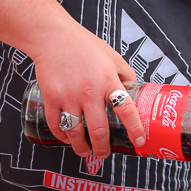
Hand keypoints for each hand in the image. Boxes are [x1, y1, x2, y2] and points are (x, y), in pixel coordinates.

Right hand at [32, 24, 142, 161]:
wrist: (53, 37)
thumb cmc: (83, 45)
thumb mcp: (112, 56)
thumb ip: (125, 74)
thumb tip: (133, 91)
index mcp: (108, 81)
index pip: (126, 110)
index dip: (135, 129)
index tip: (139, 141)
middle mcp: (89, 92)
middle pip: (99, 130)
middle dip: (103, 148)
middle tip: (104, 154)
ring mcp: (68, 97)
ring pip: (76, 133)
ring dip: (82, 148)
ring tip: (85, 153)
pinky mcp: (51, 98)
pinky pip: (56, 125)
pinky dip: (62, 137)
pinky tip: (68, 139)